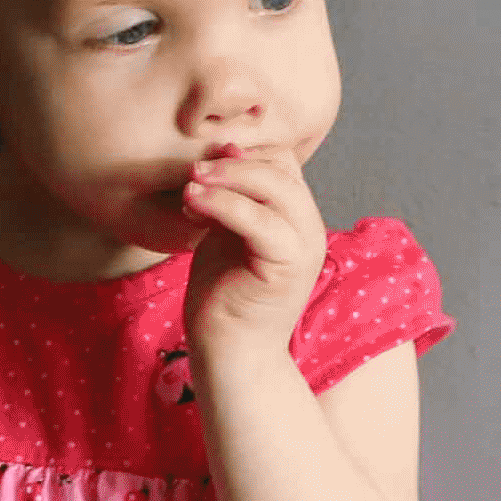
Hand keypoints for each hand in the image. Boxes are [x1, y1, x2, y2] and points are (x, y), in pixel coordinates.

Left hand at [176, 141, 328, 363]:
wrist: (230, 351)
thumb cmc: (224, 295)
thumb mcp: (226, 233)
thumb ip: (231, 197)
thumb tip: (224, 149)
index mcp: (297, 220)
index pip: (283, 163)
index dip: (244, 153)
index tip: (204, 163)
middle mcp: (309, 230)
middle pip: (283, 170)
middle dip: (234, 162)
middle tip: (193, 169)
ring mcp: (304, 249)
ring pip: (277, 189)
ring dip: (228, 179)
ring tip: (191, 185)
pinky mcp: (287, 268)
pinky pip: (260, 221)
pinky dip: (223, 206)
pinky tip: (193, 205)